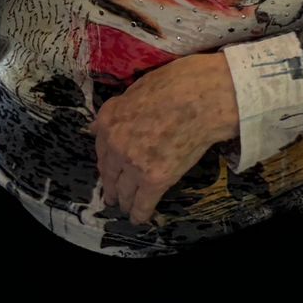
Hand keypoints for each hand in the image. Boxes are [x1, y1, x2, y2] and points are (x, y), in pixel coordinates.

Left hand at [93, 54, 239, 224]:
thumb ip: (117, 109)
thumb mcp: (137, 88)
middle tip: (112, 196)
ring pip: (123, 191)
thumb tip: (99, 126)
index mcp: (110, 119)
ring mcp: (133, 163)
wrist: (203, 97)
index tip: (107, 169)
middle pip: (109, 173)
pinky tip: (139, 219)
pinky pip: (142, 204)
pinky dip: (139, 213)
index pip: (100, 146)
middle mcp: (115, 144)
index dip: (105, 161)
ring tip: (126, 207)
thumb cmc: (176, 84)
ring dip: (124, 201)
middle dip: (111, 186)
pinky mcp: (155, 179)